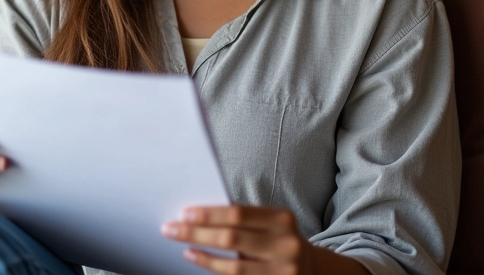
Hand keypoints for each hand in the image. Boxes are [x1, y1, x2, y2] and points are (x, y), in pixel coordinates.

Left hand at [161, 205, 312, 273]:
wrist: (313, 271)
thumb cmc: (280, 240)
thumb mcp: (272, 224)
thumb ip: (245, 220)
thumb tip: (200, 215)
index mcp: (282, 219)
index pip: (238, 213)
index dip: (209, 214)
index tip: (184, 213)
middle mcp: (286, 245)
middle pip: (231, 239)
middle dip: (197, 233)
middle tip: (171, 229)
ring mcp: (283, 272)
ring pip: (233, 266)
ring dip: (203, 256)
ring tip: (184, 247)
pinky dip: (215, 271)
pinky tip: (199, 260)